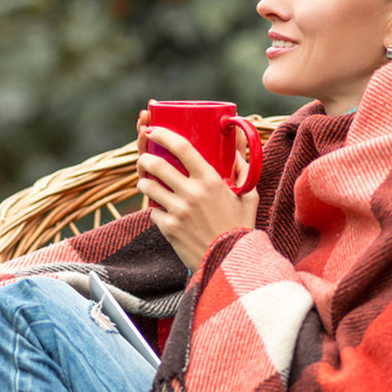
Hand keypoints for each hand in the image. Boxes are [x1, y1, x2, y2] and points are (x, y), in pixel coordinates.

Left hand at [136, 125, 258, 271]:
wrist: (230, 262)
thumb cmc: (240, 225)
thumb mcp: (247, 193)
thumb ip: (241, 164)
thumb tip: (236, 135)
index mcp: (211, 180)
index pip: (182, 148)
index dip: (163, 134)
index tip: (152, 130)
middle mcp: (192, 193)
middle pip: (157, 165)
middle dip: (144, 158)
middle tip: (144, 158)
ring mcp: (178, 211)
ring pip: (148, 187)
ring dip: (143, 181)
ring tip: (146, 182)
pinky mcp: (168, 228)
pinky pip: (152, 210)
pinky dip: (153, 207)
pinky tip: (159, 207)